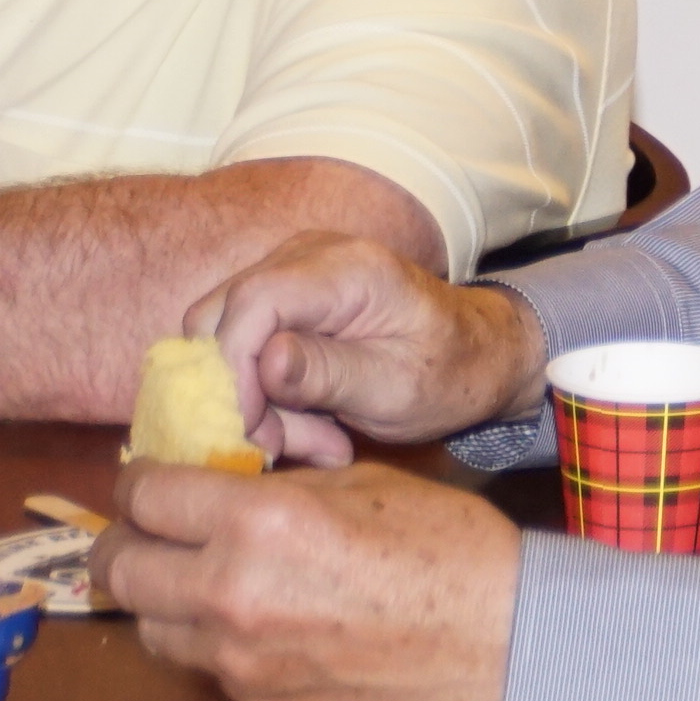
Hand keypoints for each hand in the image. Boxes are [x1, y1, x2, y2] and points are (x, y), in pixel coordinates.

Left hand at [92, 459, 518, 700]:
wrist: (496, 636)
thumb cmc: (444, 544)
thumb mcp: (360, 484)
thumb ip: (277, 488)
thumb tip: (220, 485)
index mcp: (259, 522)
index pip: (147, 496)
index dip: (139, 479)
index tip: (148, 477)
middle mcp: (230, 590)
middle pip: (119, 566)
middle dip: (123, 538)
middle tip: (148, 526)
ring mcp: (235, 655)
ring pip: (146, 622)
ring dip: (158, 591)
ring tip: (194, 572)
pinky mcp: (251, 696)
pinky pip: (197, 659)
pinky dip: (203, 632)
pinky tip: (248, 613)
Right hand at [186, 233, 550, 465]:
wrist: (479, 355)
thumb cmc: (450, 371)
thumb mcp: (397, 388)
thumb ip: (328, 374)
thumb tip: (264, 362)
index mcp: (348, 269)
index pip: (252, 304)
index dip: (232, 372)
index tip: (254, 432)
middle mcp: (309, 256)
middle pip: (220, 321)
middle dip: (240, 394)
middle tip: (289, 444)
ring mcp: (292, 273)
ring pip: (224, 341)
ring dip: (257, 403)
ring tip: (319, 440)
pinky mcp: (284, 301)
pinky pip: (242, 348)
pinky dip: (265, 394)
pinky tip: (312, 425)